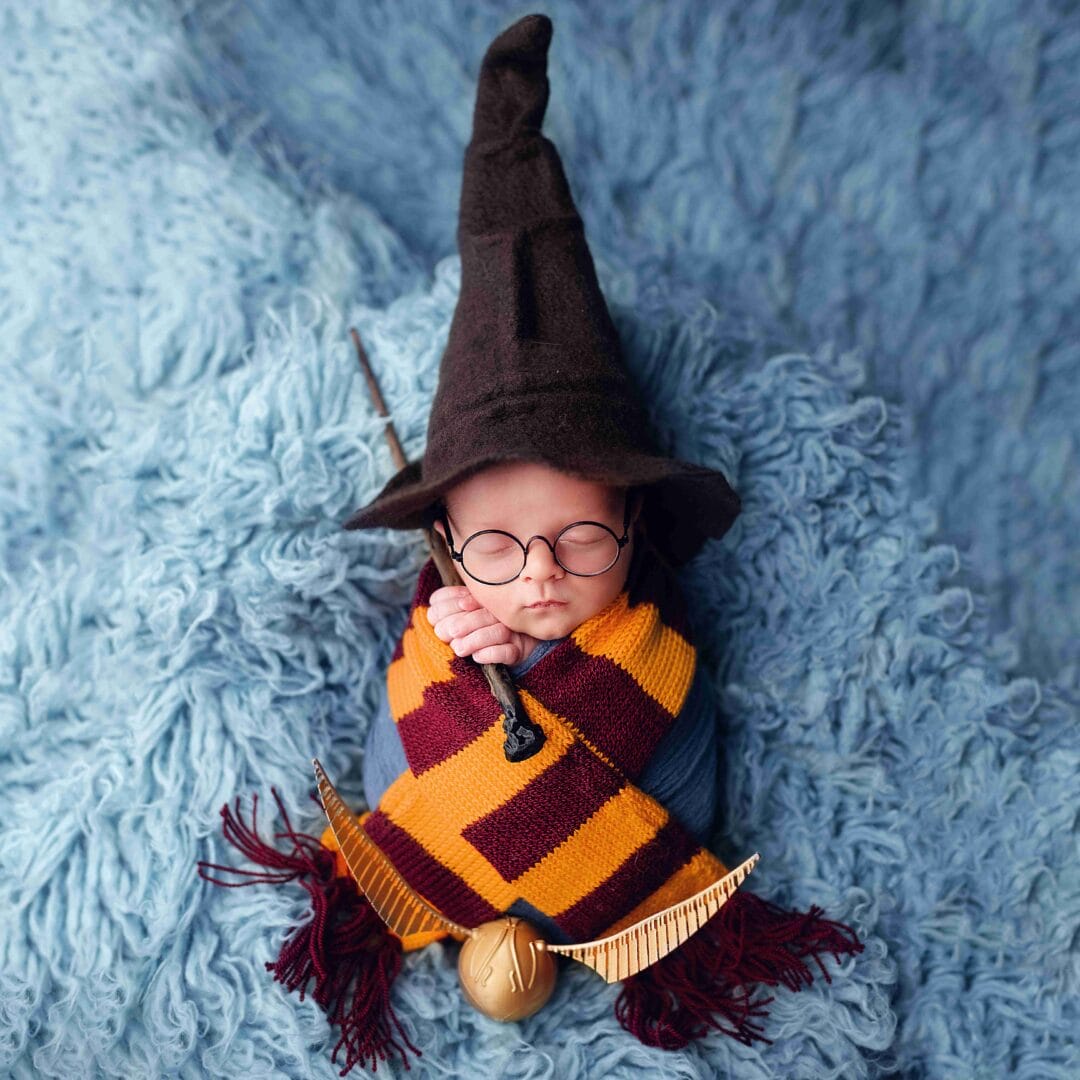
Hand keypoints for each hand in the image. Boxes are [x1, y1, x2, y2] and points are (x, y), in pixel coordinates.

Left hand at [426, 585, 540, 665]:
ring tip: (458, 649)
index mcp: (485, 600)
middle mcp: (500, 613)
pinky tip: (477, 657)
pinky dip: (491, 653)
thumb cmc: (481, 633)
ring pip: (497, 631)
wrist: (517, 649)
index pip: (469, 597)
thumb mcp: (463, 620)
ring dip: (475, 639)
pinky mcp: (519, 651)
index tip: (435, 617)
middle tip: (447, 634)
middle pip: (484, 613)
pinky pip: (508, 651)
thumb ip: (449, 612)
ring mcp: (512, 632)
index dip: (450, 605)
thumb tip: (432, 613)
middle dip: (463, 623)